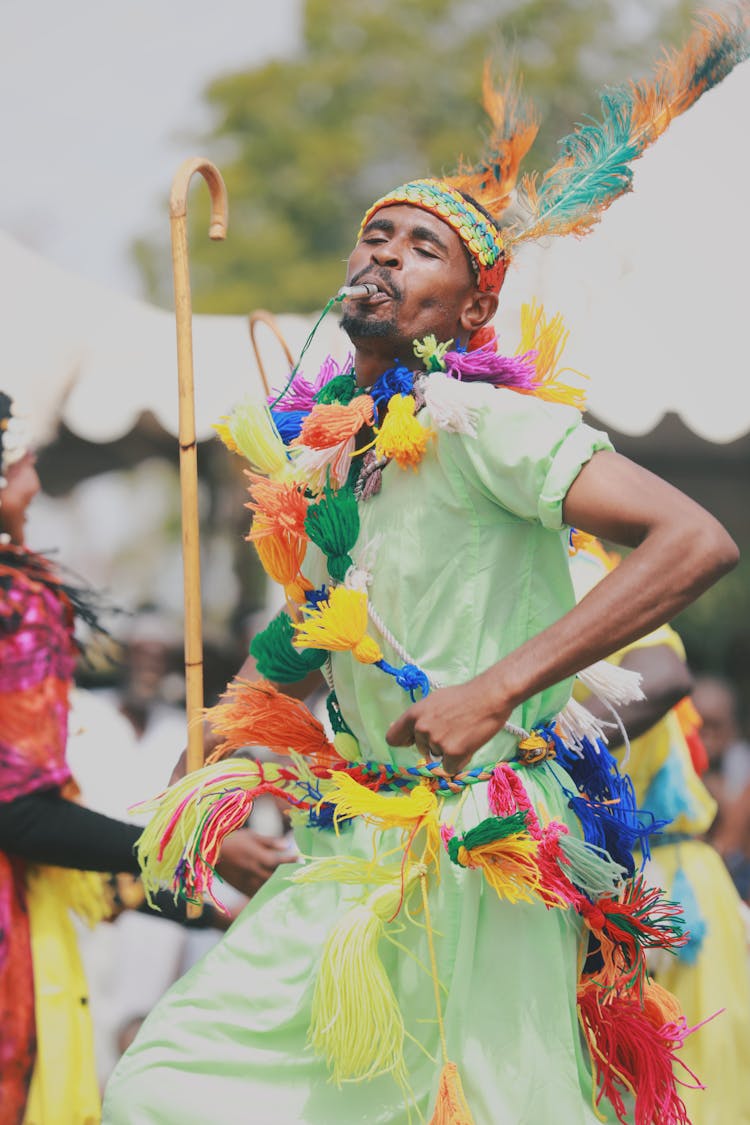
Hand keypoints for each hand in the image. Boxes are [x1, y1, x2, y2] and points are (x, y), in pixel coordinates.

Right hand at [216, 828, 296, 897]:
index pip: (277, 860)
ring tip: (291, 883)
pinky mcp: (241, 888)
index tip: (299, 858)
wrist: (210, 853)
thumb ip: (269, 842)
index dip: (289, 860)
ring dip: (280, 885)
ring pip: (267, 886)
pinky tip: (275, 893)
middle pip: (275, 876)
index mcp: (255, 855)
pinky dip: (267, 894)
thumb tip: (286, 844)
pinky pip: (257, 894)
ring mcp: (247, 881)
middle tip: (299, 873)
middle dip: (288, 874)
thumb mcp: (251, 835)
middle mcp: (252, 870)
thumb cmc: (232, 839)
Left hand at [385, 677, 511, 775]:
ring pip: (437, 758)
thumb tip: (398, 731)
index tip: (412, 742)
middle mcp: (421, 728)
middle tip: (453, 730)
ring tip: (463, 734)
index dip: (404, 742)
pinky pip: (450, 768)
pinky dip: (459, 762)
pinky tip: (468, 745)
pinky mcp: (453, 753)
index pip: (393, 738)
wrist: (489, 697)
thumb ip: (418, 717)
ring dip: (448, 752)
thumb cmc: (464, 697)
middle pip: (421, 749)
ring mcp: (436, 742)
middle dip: (434, 745)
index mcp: (414, 714)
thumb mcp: (433, 701)